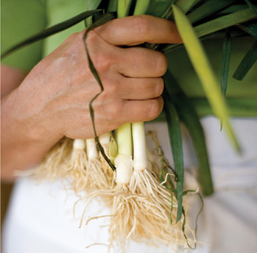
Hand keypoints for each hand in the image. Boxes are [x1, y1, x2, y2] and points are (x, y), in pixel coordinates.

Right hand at [1, 15, 181, 178]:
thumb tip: (140, 40)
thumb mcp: (77, 46)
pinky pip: (152, 108)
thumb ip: (106, 40)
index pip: (142, 28)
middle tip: (146, 73)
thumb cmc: (58, 76)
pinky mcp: (114, 114)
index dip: (167, 30)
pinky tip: (143, 104)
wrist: (41, 108)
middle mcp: (106, 62)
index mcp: (97, 40)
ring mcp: (111, 90)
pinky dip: (153, 106)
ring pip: (156, 87)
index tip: (179, 35)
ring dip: (154, 89)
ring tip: (141, 91)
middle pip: (156, 63)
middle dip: (157, 69)